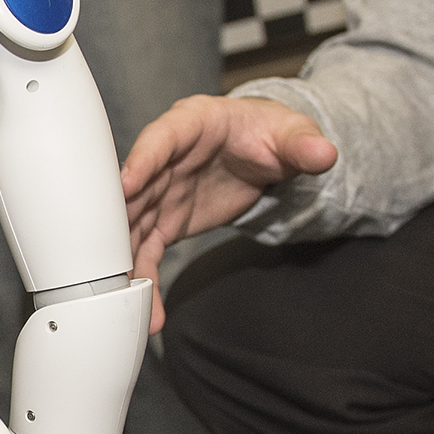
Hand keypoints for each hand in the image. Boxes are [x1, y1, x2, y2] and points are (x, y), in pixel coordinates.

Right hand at [120, 93, 338, 319]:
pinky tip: (148, 308)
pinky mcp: (166, 220)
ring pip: (133, 225)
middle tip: (110, 252)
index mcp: (190, 124)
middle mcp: (166, 158)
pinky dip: (146, 278)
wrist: (265, 152)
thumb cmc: (268, 132)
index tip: (125, 184)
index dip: (142, 160)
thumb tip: (323, 152)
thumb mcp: (290, 133)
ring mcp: (161, 191)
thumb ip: (303, 143)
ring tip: (131, 297)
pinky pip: (148, 250)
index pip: (161, 139)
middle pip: (134, 188)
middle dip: (119, 220)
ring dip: (128, 261)